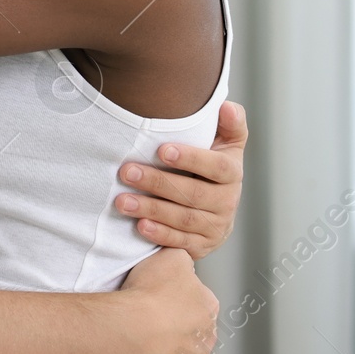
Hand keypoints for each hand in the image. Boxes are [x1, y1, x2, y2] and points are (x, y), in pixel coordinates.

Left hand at [114, 100, 246, 258]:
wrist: (219, 211)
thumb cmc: (214, 168)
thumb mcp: (227, 144)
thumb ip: (230, 124)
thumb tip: (227, 107)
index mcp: (232, 173)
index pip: (217, 167)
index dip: (191, 159)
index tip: (161, 150)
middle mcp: (227, 202)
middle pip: (193, 194)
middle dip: (157, 183)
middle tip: (126, 172)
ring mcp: (214, 226)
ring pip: (182, 219)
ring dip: (151, 209)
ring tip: (122, 200)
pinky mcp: (201, 246)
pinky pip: (179, 242)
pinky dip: (159, 234)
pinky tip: (139, 225)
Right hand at [117, 248, 217, 353]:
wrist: (135, 330)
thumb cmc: (150, 293)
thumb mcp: (171, 256)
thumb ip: (182, 258)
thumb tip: (184, 262)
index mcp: (209, 304)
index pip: (198, 299)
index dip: (178, 297)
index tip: (160, 297)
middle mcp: (209, 333)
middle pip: (195, 327)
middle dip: (178, 324)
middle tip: (153, 318)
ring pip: (187, 352)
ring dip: (173, 347)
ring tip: (148, 339)